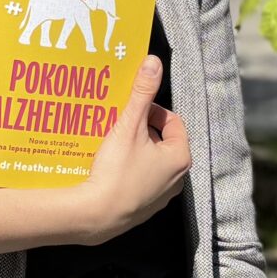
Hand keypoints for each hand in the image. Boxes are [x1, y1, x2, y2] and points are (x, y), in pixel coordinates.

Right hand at [76, 55, 189, 244]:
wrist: (96, 216)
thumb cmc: (117, 170)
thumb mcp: (129, 126)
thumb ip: (141, 93)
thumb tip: (153, 62)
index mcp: (180, 157)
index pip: (173, 122)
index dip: (152, 111)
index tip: (132, 110)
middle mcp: (177, 179)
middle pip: (162, 142)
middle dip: (142, 131)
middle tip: (120, 125)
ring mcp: (161, 197)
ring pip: (151, 163)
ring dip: (135, 151)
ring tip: (113, 144)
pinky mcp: (144, 209)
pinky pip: (140, 181)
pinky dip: (129, 171)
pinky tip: (109, 168)